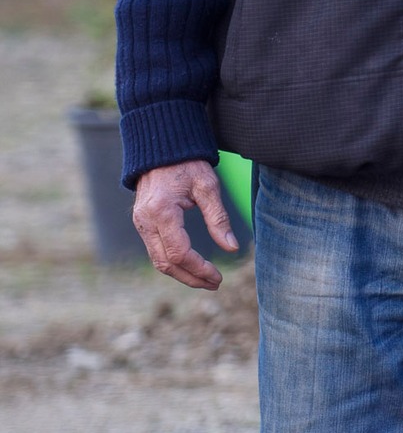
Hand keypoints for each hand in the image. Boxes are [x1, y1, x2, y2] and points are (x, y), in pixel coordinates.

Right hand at [132, 161, 237, 290]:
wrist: (161, 148)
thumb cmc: (187, 164)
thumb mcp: (208, 186)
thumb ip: (218, 218)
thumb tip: (231, 248)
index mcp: (162, 212)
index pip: (180, 253)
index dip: (200, 269)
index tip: (218, 277)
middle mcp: (146, 221)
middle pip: (166, 263)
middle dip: (191, 278)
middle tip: (215, 284)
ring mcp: (140, 223)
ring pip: (158, 260)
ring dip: (182, 274)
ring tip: (206, 280)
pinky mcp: (141, 223)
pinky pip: (155, 250)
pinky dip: (173, 263)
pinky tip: (192, 267)